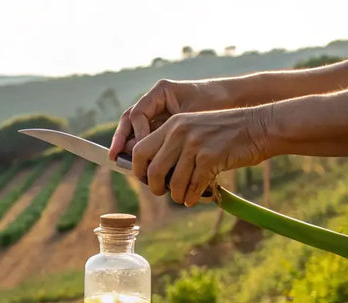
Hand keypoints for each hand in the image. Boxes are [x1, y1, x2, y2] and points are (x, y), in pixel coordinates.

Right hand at [109, 79, 231, 160]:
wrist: (233, 100)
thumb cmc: (216, 103)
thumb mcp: (192, 117)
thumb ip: (168, 132)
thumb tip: (144, 151)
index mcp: (161, 92)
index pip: (137, 113)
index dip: (134, 132)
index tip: (137, 149)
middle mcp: (155, 102)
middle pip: (129, 121)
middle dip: (121, 139)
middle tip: (115, 157)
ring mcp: (158, 114)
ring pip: (135, 131)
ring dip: (129, 147)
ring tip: (124, 164)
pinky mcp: (164, 127)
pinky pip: (148, 139)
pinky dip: (145, 152)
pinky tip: (142, 166)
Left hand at [130, 106, 272, 206]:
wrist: (260, 126)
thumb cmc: (227, 133)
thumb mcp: (195, 129)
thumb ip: (174, 145)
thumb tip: (154, 173)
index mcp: (172, 124)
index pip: (139, 150)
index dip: (138, 169)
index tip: (146, 179)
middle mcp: (179, 132)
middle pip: (152, 170)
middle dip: (155, 187)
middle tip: (163, 191)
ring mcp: (195, 144)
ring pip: (174, 182)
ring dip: (177, 195)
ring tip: (183, 197)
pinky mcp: (210, 157)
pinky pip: (193, 186)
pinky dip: (192, 197)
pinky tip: (195, 198)